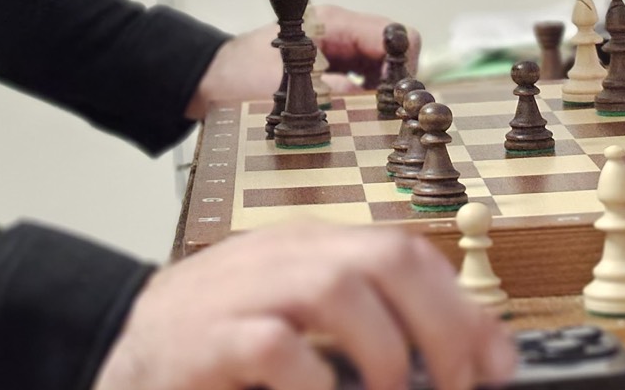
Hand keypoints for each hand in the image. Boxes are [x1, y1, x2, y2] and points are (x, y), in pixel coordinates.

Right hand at [92, 223, 514, 389]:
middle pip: (385, 257)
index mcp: (311, 248)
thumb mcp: (300, 319)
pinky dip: (314, 382)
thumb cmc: (223, 342)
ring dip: (385, 352)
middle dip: (440, 324)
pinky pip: (273, 347)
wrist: (127, 351)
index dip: (461, 305)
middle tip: (457, 386)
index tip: (497, 362)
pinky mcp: (208, 341)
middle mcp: (284, 257)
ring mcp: (245, 292)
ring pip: (336, 288)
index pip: (404, 249)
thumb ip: (370, 325)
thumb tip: (470, 356)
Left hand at [187, 8, 420, 116]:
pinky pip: (362, 80)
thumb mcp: (291, 87)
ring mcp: (335, 49)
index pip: (394, 33)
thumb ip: (335, 91)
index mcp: (334, 23)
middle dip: (396, 82)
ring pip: (380, 68)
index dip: (404, 65)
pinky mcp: (329, 68)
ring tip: (370, 121)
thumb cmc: (242, 76)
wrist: (210, 81)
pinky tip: (356, 118)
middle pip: (392, 51)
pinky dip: (366, 97)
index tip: (398, 98)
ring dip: (382, 93)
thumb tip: (374, 105)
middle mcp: (340, 31)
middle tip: (385, 116)